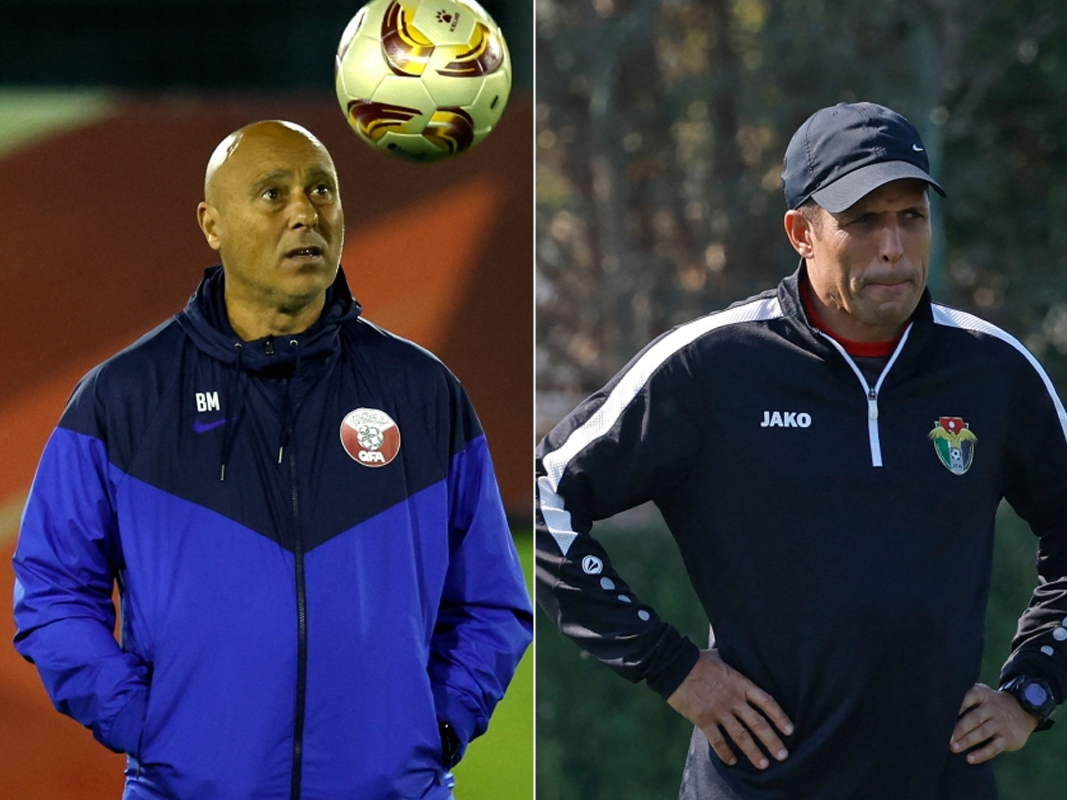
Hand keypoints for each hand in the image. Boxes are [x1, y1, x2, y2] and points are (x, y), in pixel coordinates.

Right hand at [667, 649, 793, 769]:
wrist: (674, 665)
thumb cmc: (698, 659)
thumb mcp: (722, 657)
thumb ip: (733, 665)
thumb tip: (740, 659)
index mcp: (741, 683)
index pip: (766, 702)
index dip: (780, 717)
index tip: (789, 730)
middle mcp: (733, 700)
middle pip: (758, 723)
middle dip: (772, 741)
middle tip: (783, 755)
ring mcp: (719, 711)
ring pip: (741, 736)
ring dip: (753, 752)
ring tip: (763, 764)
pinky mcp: (703, 719)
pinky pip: (717, 741)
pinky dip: (725, 753)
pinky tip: (732, 761)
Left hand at [949, 683, 1038, 763]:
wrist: (1023, 709)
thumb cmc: (991, 704)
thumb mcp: (981, 695)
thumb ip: (965, 700)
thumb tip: (938, 713)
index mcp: (982, 694)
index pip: (968, 697)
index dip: (956, 705)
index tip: (942, 714)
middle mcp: (992, 708)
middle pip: (973, 718)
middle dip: (959, 729)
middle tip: (945, 738)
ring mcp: (1001, 723)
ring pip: (982, 733)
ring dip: (967, 742)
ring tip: (953, 749)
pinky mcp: (1008, 738)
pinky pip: (993, 748)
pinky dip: (981, 754)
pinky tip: (970, 759)